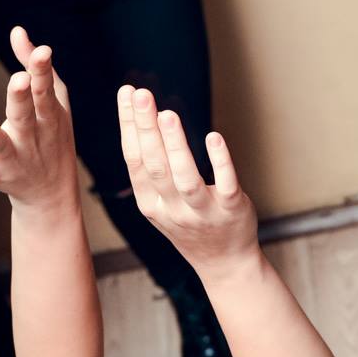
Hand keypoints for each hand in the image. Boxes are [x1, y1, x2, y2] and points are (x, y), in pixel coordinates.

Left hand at [0, 27, 77, 209]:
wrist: (52, 194)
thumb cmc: (52, 137)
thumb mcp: (54, 104)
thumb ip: (35, 67)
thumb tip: (17, 30)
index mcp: (49, 118)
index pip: (45, 91)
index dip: (42, 71)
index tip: (43, 52)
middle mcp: (32, 138)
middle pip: (25, 116)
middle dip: (22, 98)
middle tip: (19, 79)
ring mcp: (14, 158)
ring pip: (2, 146)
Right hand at [118, 85, 258, 277]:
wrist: (223, 263)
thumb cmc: (190, 226)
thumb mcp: (161, 204)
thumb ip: (152, 169)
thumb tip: (142, 118)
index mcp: (151, 204)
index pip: (135, 161)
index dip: (129, 127)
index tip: (126, 93)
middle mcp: (173, 210)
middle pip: (155, 166)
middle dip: (146, 129)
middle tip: (142, 94)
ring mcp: (202, 212)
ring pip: (185, 179)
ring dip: (176, 146)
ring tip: (168, 114)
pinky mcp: (231, 211)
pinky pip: (225, 185)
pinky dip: (220, 162)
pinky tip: (214, 138)